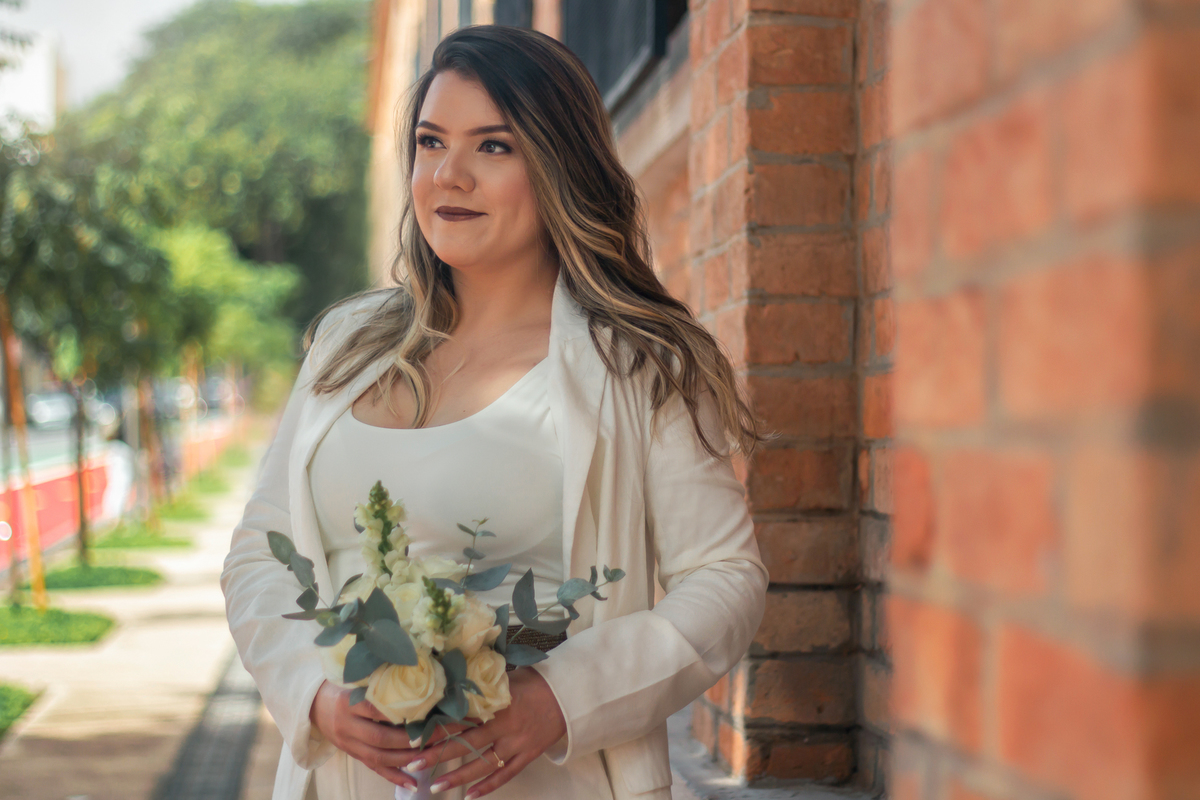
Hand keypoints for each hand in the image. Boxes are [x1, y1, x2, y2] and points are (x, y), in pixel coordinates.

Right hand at [308, 680, 463, 788]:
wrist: (312, 704)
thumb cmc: (341, 685)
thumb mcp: (354, 678)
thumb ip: (377, 680)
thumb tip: (413, 672)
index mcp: (347, 702)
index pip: (374, 709)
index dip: (397, 712)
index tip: (422, 711)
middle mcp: (347, 726)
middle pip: (379, 738)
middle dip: (408, 740)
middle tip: (434, 736)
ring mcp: (349, 744)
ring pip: (378, 757)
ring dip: (406, 760)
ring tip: (430, 757)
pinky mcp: (353, 755)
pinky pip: (374, 769)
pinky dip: (395, 777)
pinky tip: (413, 783)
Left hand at [410, 668, 565, 798]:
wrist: (570, 695)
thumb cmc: (536, 681)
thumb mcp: (507, 677)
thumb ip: (482, 685)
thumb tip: (451, 683)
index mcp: (498, 703)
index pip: (461, 717)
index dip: (438, 726)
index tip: (415, 735)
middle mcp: (505, 725)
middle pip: (467, 743)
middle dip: (438, 754)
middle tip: (414, 763)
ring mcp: (517, 744)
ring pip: (483, 764)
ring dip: (458, 776)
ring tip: (434, 786)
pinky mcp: (528, 756)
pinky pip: (506, 774)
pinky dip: (488, 787)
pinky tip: (470, 796)